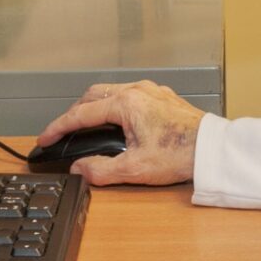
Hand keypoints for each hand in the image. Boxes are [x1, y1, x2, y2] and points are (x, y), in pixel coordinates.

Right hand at [36, 80, 205, 186]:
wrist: (215, 149)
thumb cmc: (182, 154)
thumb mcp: (135, 169)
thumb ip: (100, 170)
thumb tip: (79, 169)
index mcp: (127, 103)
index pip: (81, 114)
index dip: (59, 128)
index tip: (45, 138)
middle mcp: (138, 91)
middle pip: (93, 96)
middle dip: (74, 113)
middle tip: (63, 131)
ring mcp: (152, 91)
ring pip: (112, 92)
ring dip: (94, 107)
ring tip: (85, 126)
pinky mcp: (163, 98)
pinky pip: (130, 95)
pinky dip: (114, 106)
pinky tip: (117, 121)